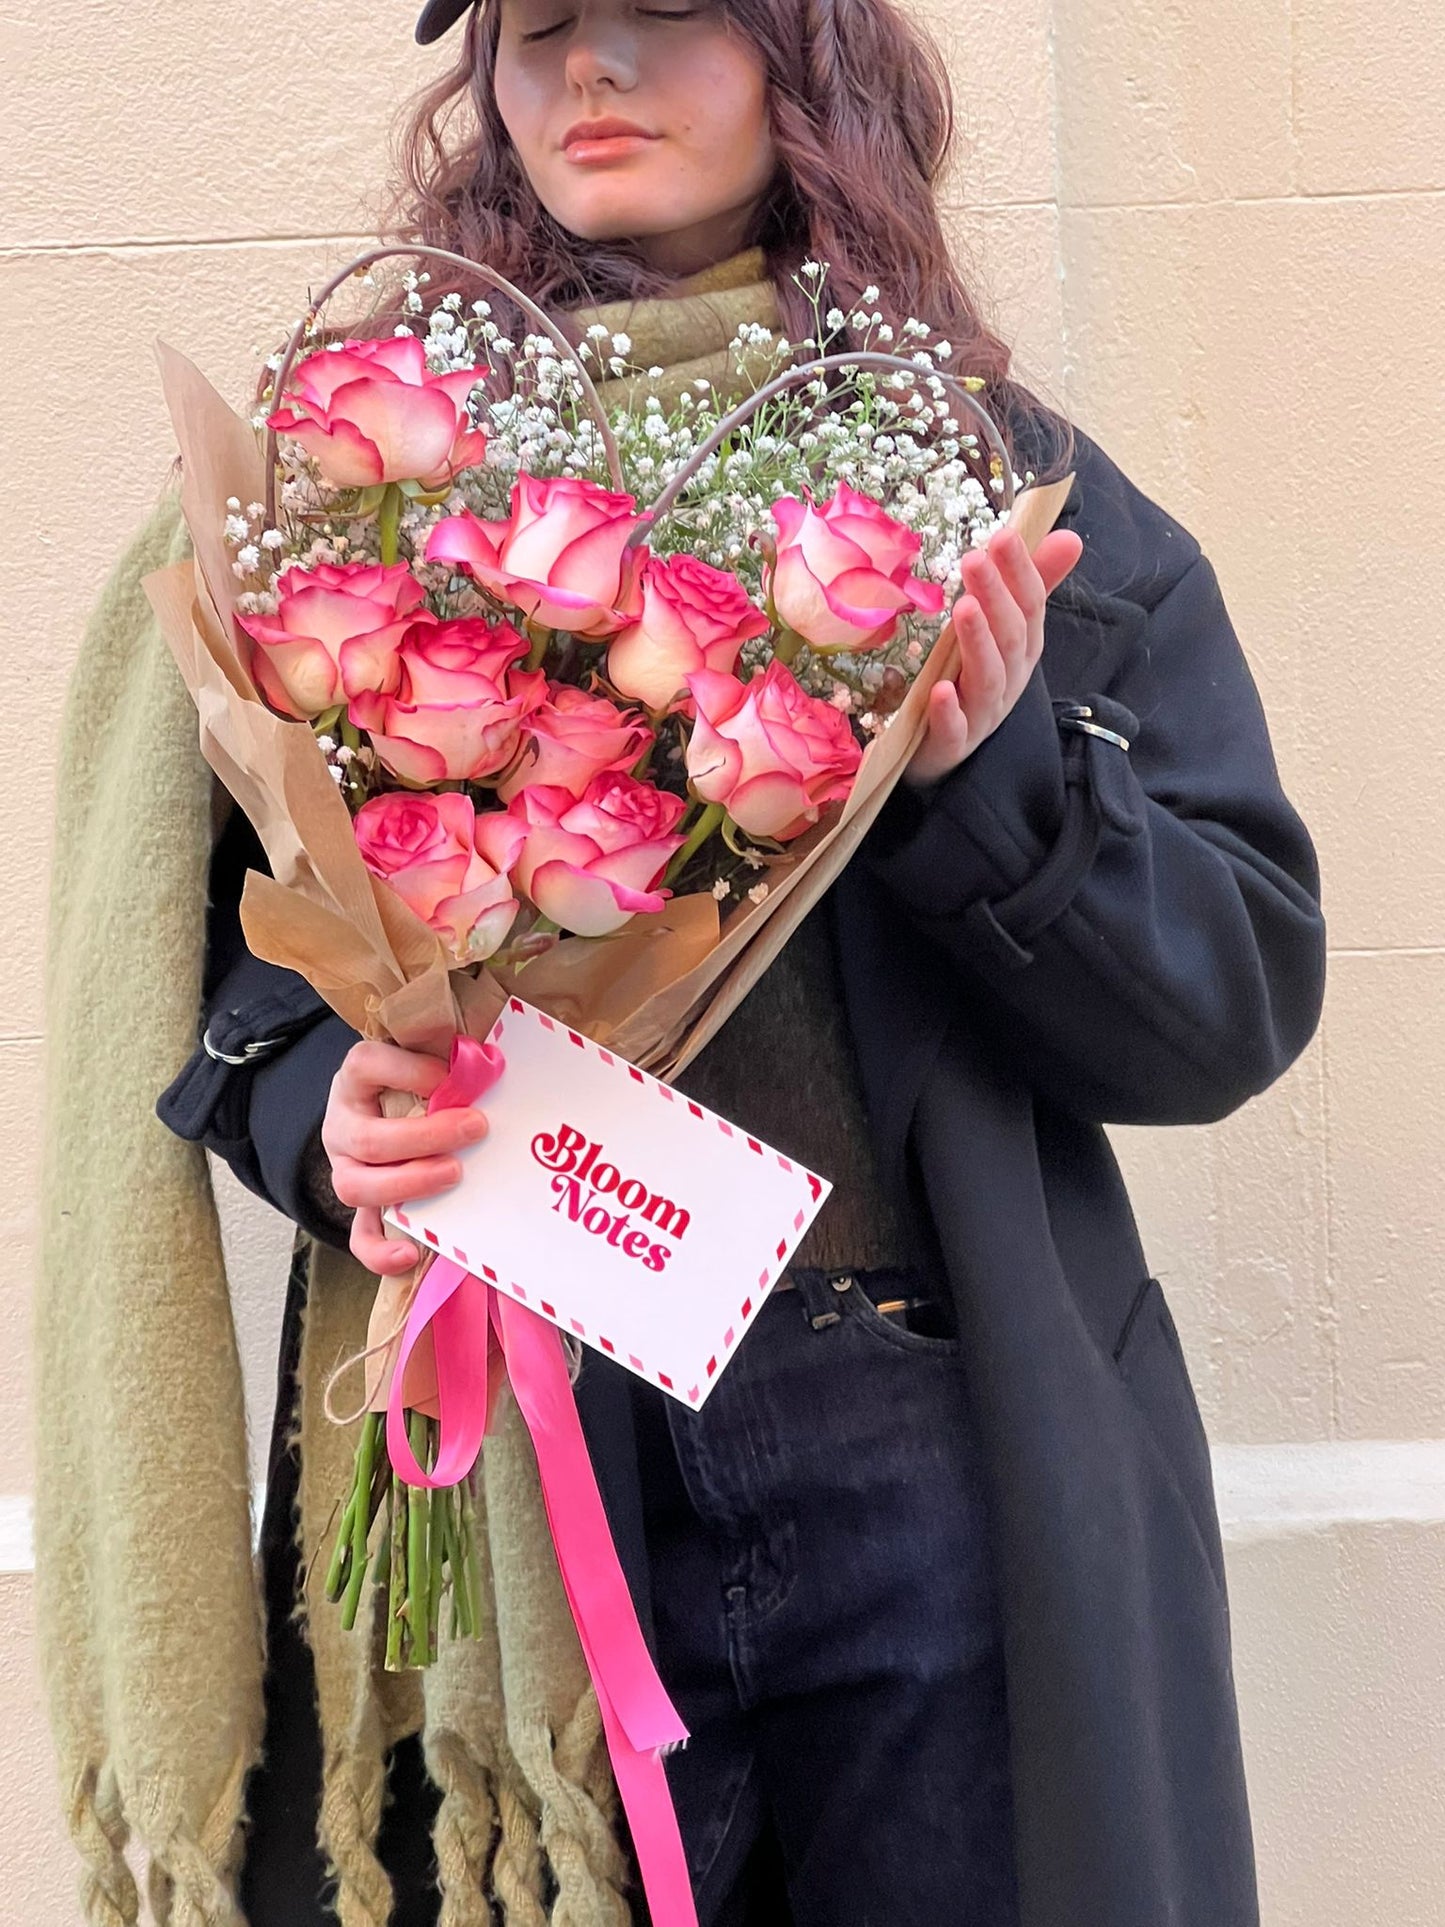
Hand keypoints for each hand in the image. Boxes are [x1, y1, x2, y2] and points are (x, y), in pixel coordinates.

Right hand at [321, 1038, 489, 1276]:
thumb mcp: (424, 1060)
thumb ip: (445, 1064)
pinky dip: (380, 1252)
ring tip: (455, 1173)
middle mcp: (343, 1125)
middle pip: (368, 1139)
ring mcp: (347, 1169)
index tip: (452, 1077)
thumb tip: (486, 1067)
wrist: (387, 1110)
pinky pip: (361, 1237)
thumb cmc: (417, 1081)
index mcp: (357, 1080)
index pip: (365, 1065)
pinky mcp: (362, 1208)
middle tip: (475, 1128)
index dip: (409, 1071)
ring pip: (357, 1187)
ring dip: (410, 1183)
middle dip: (425, 1136)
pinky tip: (411, 1254)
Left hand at [904, 522, 1084, 788]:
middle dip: (996, 597)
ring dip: (978, 643)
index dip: (1021, 572)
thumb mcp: (1004, 630)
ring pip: (988, 678)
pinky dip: (950, 712)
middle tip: (975, 558)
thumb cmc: (973, 679)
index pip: (1030, 606)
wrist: (943, 751)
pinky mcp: (952, 744)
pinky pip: (955, 730)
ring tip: (964, 608)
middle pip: (1009, 637)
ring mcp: (982, 714)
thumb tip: (1070, 536)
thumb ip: (1033, 585)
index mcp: (1022, 650)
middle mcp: (1010, 680)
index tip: (1005, 534)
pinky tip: (940, 690)